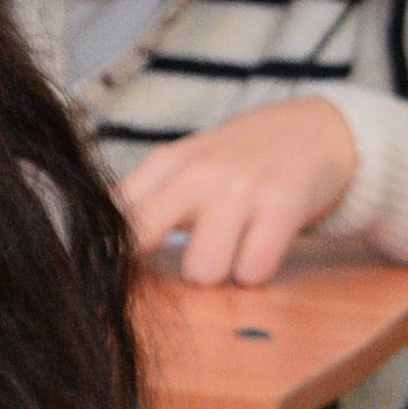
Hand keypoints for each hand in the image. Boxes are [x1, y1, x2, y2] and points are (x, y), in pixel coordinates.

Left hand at [115, 97, 360, 286]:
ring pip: (202, 271)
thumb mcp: (186, 167)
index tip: (103, 277)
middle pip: (142, 243)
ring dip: (219, 274)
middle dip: (157, 267)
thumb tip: (90, 244)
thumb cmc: (240, 161)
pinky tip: (262, 249)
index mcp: (164, 164)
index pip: (112, 214)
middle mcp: (195, 173)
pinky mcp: (282, 206)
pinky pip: (252, 273)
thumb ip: (143, 202)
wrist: (317, 131)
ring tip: (233, 250)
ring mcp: (238, 188)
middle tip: (186, 261)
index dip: (103, 253)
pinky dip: (257, 273)